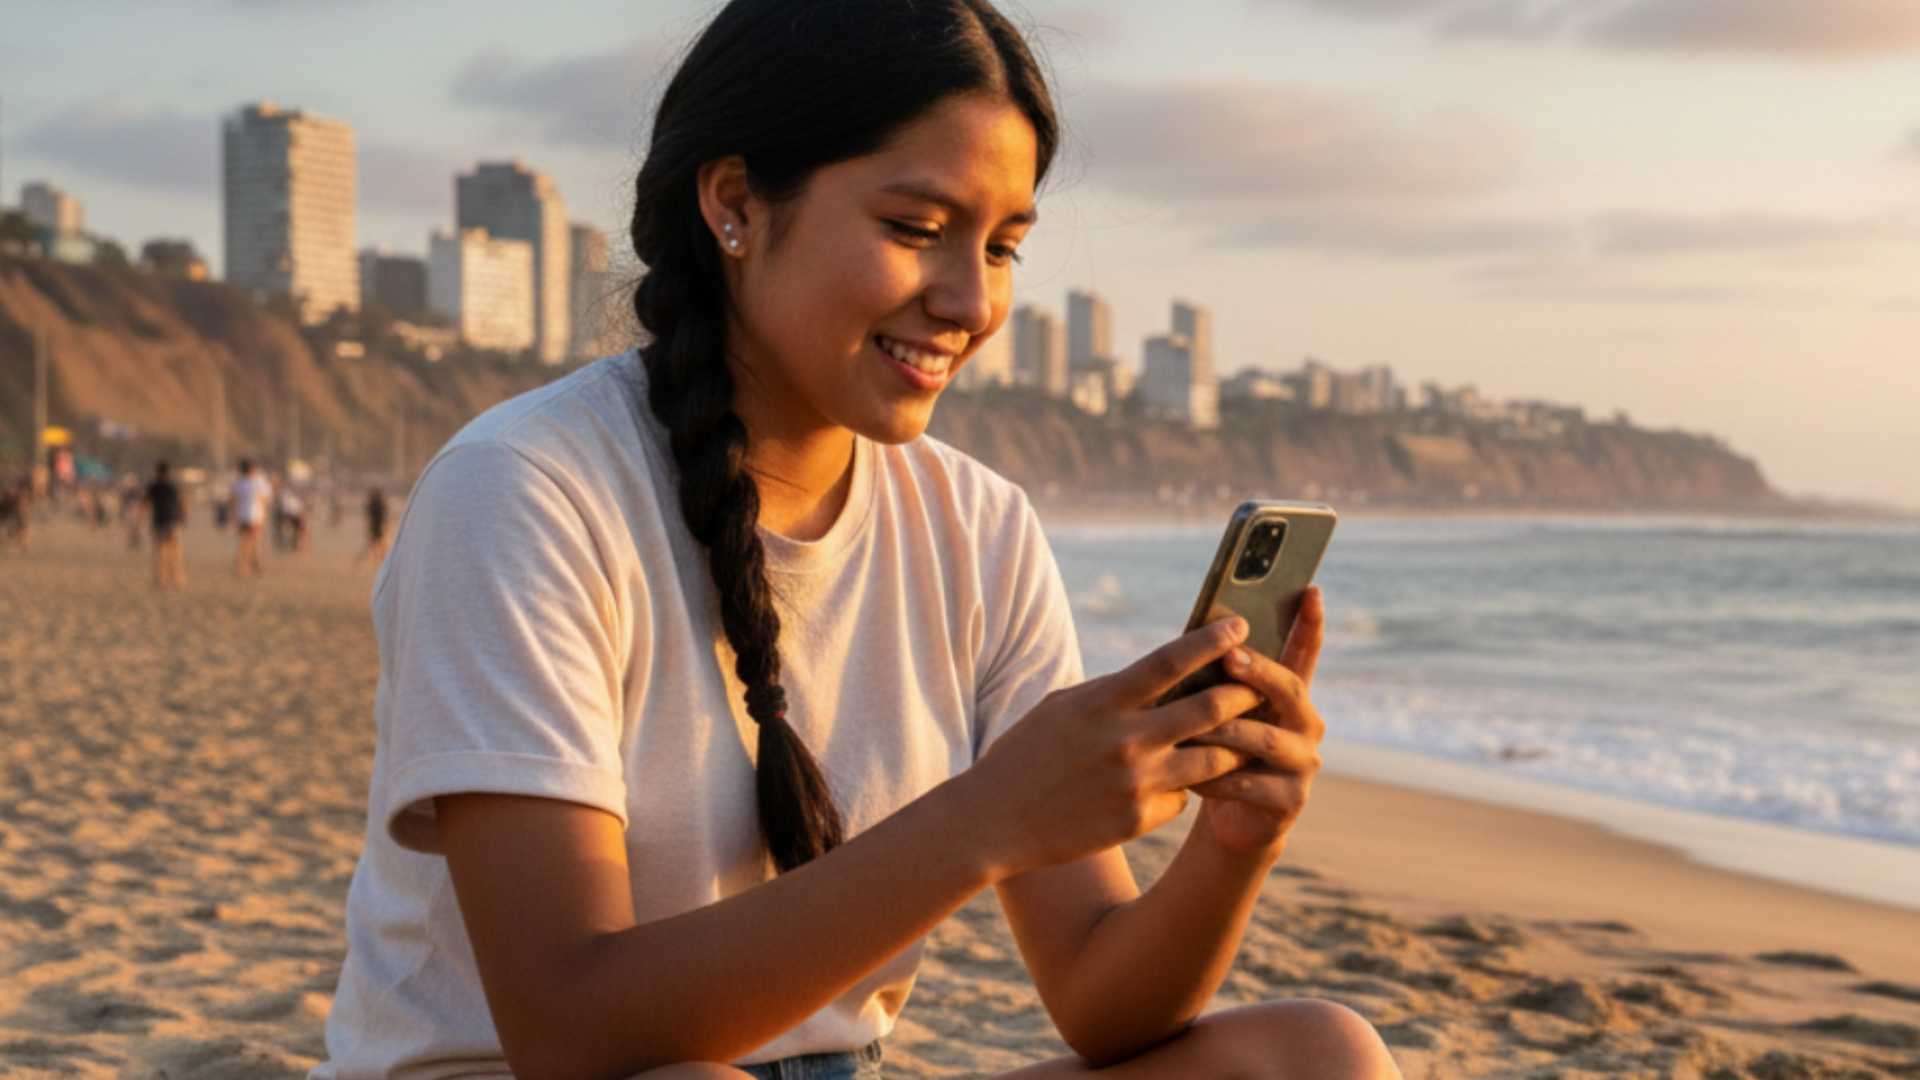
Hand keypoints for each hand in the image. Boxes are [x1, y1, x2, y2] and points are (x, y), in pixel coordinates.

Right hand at [963, 616, 1267, 881]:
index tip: (1240, 626)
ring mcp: (1136, 782)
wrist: (993, 821)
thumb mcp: (1062, 707)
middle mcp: (1125, 739)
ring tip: (1242, 736)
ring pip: (1213, 759)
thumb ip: (1113, 693)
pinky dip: (1184, 788)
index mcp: (1103, 702)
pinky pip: (1183, 798)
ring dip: (1232, 746)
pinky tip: (1170, 785)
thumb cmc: (1026, 754)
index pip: (1170, 661)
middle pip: (1209, 708)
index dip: (1211, 640)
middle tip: (1261, 685)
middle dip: (1244, 693)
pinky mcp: (1138, 820)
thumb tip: (1164, 676)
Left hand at [1181, 586, 1327, 860]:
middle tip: (1229, 657)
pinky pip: (1249, 783)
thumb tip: (1198, 636)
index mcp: (1290, 695)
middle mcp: (1307, 724)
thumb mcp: (1219, 710)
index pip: (1304, 652)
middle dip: (1259, 673)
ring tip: (1193, 724)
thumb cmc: (1217, 750)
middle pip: (1290, 690)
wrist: (1229, 818)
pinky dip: (1216, 778)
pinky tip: (1188, 775)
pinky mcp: (1289, 800)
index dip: (1309, 623)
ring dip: (1227, 730)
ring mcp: (1303, 763)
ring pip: (1265, 739)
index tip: (1312, 589)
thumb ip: (1220, 680)